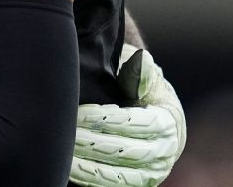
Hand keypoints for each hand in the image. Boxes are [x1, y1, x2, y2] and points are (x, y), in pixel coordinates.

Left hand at [71, 45, 186, 186]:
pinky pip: (112, 186)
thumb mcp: (147, 78)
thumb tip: (140, 59)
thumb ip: (141, 73)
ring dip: (88, 166)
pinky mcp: (136, 183)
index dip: (106, 119)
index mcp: (168, 124)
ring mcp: (151, 173)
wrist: (152, 113)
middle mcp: (164, 153)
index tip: (80, 113)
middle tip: (65, 133)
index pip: (136, 123)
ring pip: (119, 175)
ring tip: (65, 155)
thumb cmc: (143, 91)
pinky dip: (90, 179)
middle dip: (92, 142)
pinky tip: (70, 169)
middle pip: (125, 151)